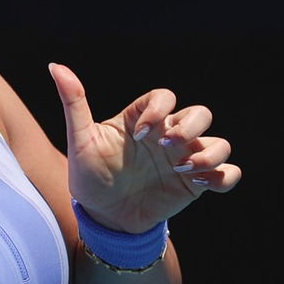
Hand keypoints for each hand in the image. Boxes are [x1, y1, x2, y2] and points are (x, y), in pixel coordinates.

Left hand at [49, 63, 241, 232]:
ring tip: (182, 169)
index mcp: (144, 119)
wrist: (103, 217)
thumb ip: (74, 103)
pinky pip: (227, 174)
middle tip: (166, 148)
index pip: (165, 97)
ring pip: (220, 143)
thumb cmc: (90, 175)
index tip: (139, 136)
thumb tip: (55, 66)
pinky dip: (224, 176)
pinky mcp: (196, 184)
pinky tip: (202, 184)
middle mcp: (168, 135)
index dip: (158, 110)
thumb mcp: (80, 140)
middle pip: (201, 113)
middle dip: (190, 127)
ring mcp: (185, 159)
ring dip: (209, 153)